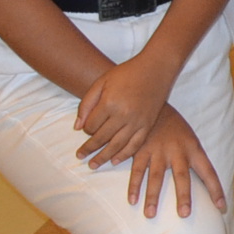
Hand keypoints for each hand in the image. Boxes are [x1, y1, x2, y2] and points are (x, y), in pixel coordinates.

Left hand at [73, 51, 175, 167]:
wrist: (156, 68)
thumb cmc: (127, 73)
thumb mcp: (101, 82)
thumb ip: (87, 104)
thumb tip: (77, 127)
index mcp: (110, 103)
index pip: (91, 126)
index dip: (86, 129)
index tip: (86, 127)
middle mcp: (123, 115)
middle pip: (102, 138)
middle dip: (89, 148)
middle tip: (80, 156)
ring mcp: (137, 121)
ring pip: (117, 145)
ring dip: (103, 157)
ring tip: (93, 165)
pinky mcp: (148, 125)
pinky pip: (135, 144)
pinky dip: (124, 154)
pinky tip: (115, 160)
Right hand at [124, 106, 225, 218]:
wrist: (154, 104)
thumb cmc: (175, 127)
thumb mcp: (190, 139)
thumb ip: (194, 159)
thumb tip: (204, 184)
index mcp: (194, 149)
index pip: (209, 172)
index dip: (216, 190)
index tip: (221, 207)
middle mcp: (177, 151)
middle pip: (182, 176)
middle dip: (183, 196)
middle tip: (184, 214)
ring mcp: (158, 151)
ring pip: (156, 176)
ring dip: (152, 196)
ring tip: (151, 214)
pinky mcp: (141, 149)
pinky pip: (137, 170)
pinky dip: (134, 186)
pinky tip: (132, 200)